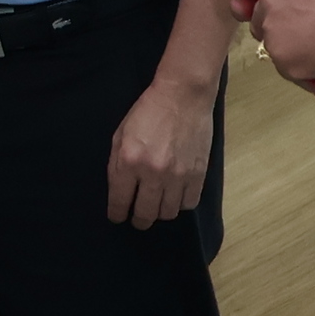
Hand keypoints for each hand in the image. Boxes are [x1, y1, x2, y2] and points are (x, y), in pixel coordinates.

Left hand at [106, 76, 214, 228]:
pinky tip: (175, 196)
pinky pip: (189, 203)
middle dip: (138, 220)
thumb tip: (118, 192)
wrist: (183, 96)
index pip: (120, 202)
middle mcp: (153, 173)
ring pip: (168, 213)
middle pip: (145, 214)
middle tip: (137, 218)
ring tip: (157, 205)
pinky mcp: (198, 174)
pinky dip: (180, 204)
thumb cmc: (148, 112)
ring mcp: (178, 175)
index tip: (118, 217)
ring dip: (160, 212)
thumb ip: (116, 165)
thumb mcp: (120, 135)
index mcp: (129, 161)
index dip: (117, 214)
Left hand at [254, 0, 314, 83]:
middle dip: (279, 29)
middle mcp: (267, 3)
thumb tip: (303, 6)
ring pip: (274, 48)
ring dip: (290, 52)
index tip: (299, 16)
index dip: (283, 8)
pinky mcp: (284, 63)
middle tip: (304, 37)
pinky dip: (304, 76)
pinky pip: (289, 73)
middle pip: (262, 22)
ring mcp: (272, 35)